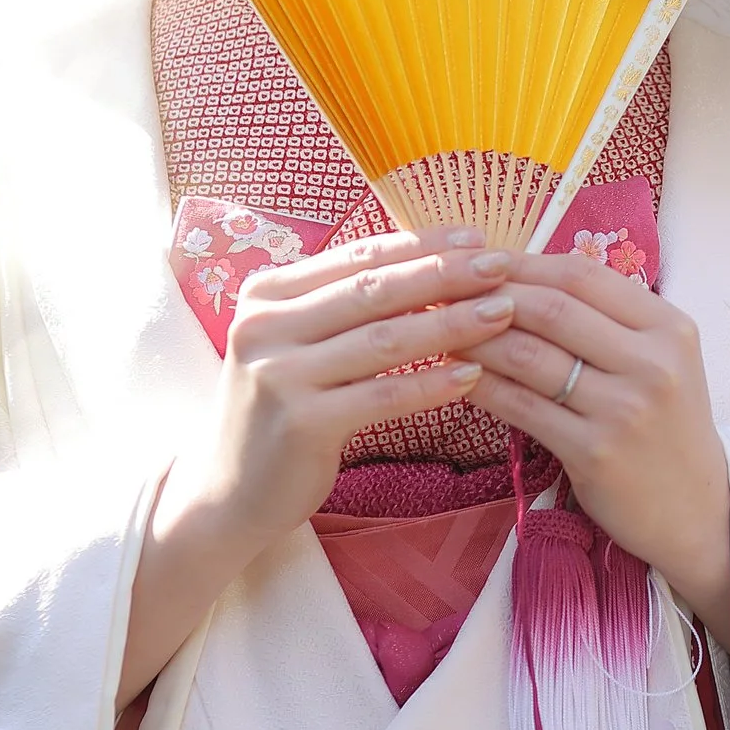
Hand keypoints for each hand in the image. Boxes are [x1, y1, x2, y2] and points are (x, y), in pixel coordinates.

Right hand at [124, 226, 516, 698]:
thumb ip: (344, 306)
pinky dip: (429, 383)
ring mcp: (277, 374)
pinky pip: (380, 396)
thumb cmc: (279, 411)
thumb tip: (431, 262)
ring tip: (502, 313)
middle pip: (374, 290)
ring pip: (382, 339)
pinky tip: (471, 375)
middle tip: (501, 265)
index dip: (421, 243)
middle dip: (443, 274)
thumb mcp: (299, 345)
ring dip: (449, 323)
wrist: (227, 492)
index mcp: (267, 292)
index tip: (477, 236)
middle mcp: (264, 325)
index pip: (358, 255)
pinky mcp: (298, 423)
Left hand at [454, 255, 729, 647]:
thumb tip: (522, 277)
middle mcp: (652, 362)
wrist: (698, 510)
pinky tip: (457, 377)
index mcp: (669, 326)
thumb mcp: (659, 359)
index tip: (479, 262)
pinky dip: (482, 386)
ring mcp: (624, 410)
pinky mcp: (595, 453)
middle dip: (490, 295)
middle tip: (445, 290)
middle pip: (552, 308)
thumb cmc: (667, 426)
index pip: (583, 274)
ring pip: (530, 355)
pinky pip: (521, 407)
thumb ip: (607, 319)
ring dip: (476, 338)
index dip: (523, 263)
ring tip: (441, 329)